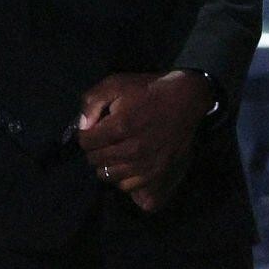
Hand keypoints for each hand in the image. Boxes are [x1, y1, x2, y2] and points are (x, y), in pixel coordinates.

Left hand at [78, 70, 212, 211]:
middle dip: (94, 149)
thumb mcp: (116, 83)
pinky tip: (125, 164)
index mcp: (119, 127)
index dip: (85, 134)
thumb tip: (83, 125)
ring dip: (105, 164)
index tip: (94, 128)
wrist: (186, 99)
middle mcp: (131, 150)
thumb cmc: (149, 90)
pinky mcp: (156, 172)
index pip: (85, 142)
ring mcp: (144, 164)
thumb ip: (92, 101)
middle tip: (104, 139)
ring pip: (108, 175)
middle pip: (95, 160)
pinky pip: (126, 185)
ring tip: (113, 152)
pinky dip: (121, 177)